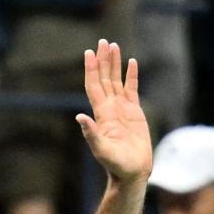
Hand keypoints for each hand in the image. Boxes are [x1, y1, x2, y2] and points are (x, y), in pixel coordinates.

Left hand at [76, 40, 151, 185]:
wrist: (131, 171)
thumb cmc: (115, 164)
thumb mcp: (101, 149)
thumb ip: (91, 133)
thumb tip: (79, 117)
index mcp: (101, 114)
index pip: (94, 86)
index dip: (91, 69)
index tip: (89, 52)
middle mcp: (109, 108)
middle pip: (104, 78)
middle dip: (103, 60)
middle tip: (103, 41)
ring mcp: (121, 109)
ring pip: (116, 80)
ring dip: (115, 64)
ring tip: (114, 46)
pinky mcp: (134, 112)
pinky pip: (132, 89)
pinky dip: (132, 75)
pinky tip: (132, 62)